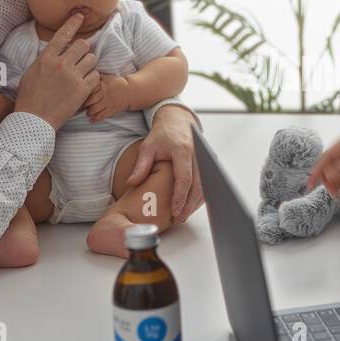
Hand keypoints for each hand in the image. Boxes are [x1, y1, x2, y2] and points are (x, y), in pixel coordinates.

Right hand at [13, 13, 99, 129]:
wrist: (34, 119)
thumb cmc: (29, 98)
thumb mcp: (32, 73)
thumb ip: (45, 60)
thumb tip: (54, 52)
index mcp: (46, 58)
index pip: (62, 35)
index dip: (73, 23)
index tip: (79, 16)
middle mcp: (61, 64)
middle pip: (83, 44)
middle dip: (84, 49)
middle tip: (80, 58)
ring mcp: (73, 76)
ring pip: (92, 59)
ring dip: (89, 64)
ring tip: (82, 73)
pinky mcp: (82, 89)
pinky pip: (96, 76)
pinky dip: (93, 79)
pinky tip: (86, 84)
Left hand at [84, 73, 131, 122]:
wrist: (129, 90)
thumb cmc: (115, 83)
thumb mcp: (105, 77)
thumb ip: (94, 78)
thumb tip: (82, 76)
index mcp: (101, 84)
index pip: (88, 90)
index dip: (81, 94)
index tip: (77, 97)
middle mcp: (104, 93)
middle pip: (90, 100)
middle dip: (83, 105)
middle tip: (80, 107)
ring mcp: (108, 102)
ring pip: (95, 109)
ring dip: (89, 112)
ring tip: (87, 113)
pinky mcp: (113, 109)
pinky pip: (102, 115)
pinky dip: (96, 119)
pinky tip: (91, 120)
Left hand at [126, 105, 202, 223]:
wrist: (177, 121)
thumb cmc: (163, 134)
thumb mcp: (148, 147)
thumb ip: (141, 166)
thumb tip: (132, 183)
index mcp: (183, 150)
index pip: (185, 178)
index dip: (180, 196)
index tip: (174, 210)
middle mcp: (197, 155)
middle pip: (198, 186)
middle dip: (189, 205)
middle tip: (179, 218)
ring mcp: (205, 160)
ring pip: (205, 187)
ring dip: (195, 203)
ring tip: (183, 216)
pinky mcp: (207, 164)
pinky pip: (206, 184)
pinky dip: (199, 197)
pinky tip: (190, 206)